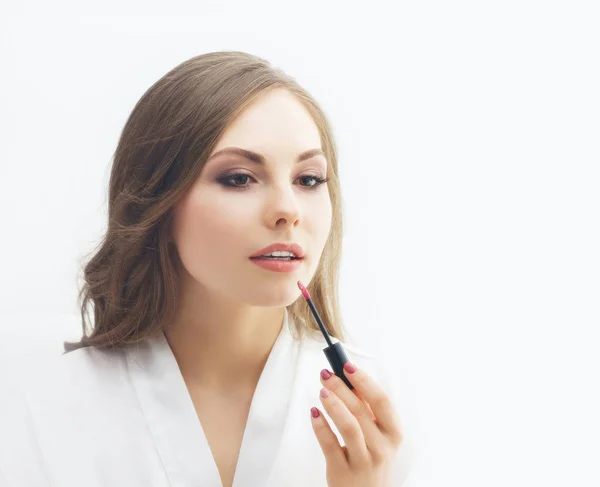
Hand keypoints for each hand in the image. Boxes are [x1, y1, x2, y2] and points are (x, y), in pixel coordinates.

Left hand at [310, 362, 402, 486]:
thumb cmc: (371, 459)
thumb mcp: (378, 436)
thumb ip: (367, 410)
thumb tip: (348, 378)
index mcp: (393, 434)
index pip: (382, 401)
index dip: (364, 381)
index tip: (347, 366)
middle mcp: (382, 448)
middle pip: (361, 410)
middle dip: (341, 388)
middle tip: (326, 374)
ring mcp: (363, 462)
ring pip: (348, 426)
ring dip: (333, 404)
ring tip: (322, 390)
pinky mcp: (343, 472)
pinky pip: (330, 445)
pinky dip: (320, 426)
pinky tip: (314, 413)